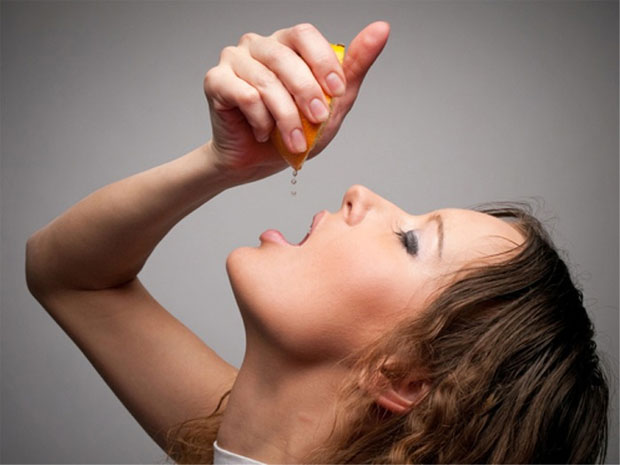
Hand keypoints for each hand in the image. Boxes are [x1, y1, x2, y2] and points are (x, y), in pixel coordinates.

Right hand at [203, 21, 389, 184]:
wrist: (253, 163)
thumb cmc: (290, 132)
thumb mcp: (332, 105)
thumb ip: (353, 68)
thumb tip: (381, 29)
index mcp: (286, 44)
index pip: (305, 35)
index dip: (323, 63)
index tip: (337, 93)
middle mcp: (258, 45)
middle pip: (285, 55)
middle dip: (307, 93)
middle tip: (317, 120)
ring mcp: (234, 60)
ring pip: (266, 80)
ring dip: (286, 117)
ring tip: (294, 142)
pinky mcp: (215, 80)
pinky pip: (244, 95)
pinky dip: (260, 121)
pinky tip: (263, 133)